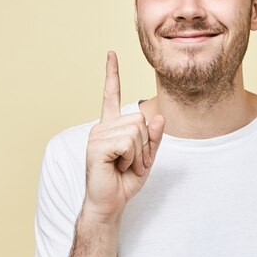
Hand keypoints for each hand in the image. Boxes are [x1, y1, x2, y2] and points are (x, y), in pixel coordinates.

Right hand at [83, 51, 164, 221]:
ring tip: (124, 165)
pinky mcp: (96, 146)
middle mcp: (102, 126)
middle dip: (144, 145)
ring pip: (136, 130)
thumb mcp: (146, 157)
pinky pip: (128, 142)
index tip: (111, 53)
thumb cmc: (125, 181)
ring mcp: (97, 135)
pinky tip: (118, 167)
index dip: (112, 74)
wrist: (110, 203)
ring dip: (138, 153)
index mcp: (111, 126)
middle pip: (139, 119)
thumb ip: (153, 138)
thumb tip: (160, 117)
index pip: (111, 94)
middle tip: (131, 162)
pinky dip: (131, 158)